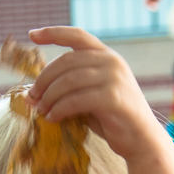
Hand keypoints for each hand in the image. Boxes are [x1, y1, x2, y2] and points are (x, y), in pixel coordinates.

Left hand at [24, 26, 164, 163]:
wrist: (141, 140)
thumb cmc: (112, 119)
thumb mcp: (90, 95)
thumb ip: (70, 87)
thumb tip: (33, 90)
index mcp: (107, 56)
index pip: (77, 35)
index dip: (53, 33)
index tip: (32, 34)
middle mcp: (112, 61)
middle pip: (66, 61)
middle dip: (44, 78)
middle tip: (32, 96)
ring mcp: (114, 78)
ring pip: (68, 80)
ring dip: (49, 96)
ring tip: (40, 110)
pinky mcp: (112, 98)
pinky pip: (76, 100)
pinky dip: (59, 109)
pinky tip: (52, 118)